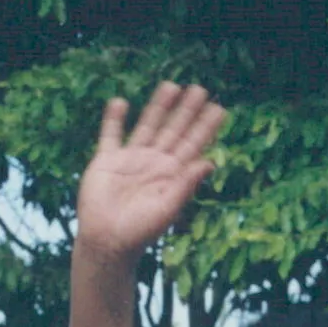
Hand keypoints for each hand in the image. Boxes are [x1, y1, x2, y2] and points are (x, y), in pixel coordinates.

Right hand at [76, 82, 227, 261]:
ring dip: (158, 107)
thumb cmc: (141, 231)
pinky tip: (120, 102)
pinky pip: (111, 135)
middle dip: (187, 110)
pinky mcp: (107, 161)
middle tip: (201, 89)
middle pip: (174, 130)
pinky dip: (114, 119)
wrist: (107, 240)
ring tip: (170, 86)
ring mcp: (131, 160)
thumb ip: (187, 184)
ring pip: (148, 126)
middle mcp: (155, 163)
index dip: (206, 127)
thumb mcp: (168, 207)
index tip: (220, 108)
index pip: (193, 145)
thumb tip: (210, 162)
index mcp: (173, 175)